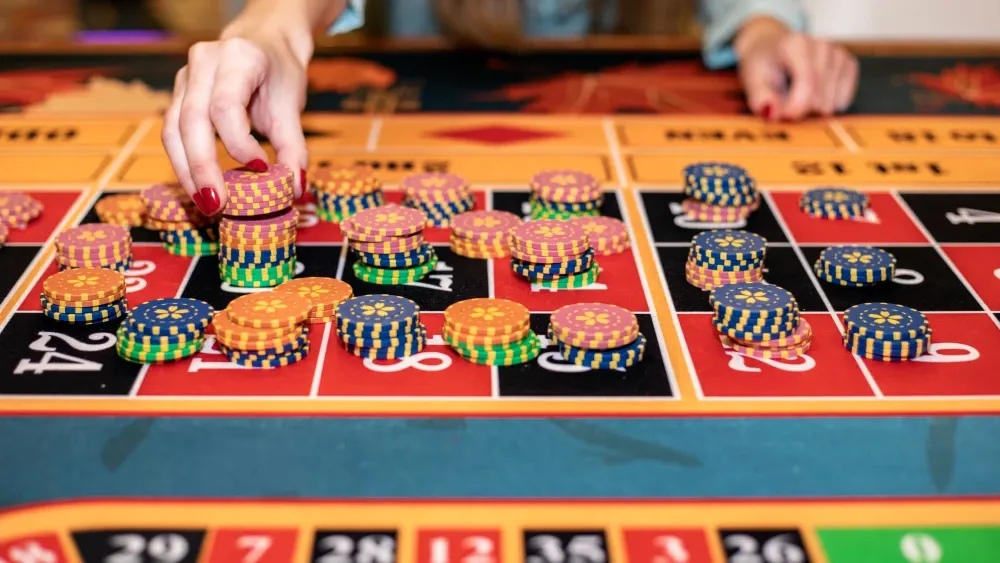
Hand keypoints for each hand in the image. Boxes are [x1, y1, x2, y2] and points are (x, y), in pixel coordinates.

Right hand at [162, 29, 308, 215]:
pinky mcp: (177, 92)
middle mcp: (204, 62)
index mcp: (237, 58)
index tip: (262, 167)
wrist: (264, 41)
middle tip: (216, 205)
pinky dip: (184, 161)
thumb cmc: (278, 72)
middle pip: (191, 120)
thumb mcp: (291, 106)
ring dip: (186, 171)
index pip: (226, 107)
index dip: (239, 144)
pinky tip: (197, 185)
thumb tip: (294, 188)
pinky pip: (172, 131)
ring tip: (205, 203)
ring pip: (173, 129)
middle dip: (202, 168)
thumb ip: (293, 148)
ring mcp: (184, 76)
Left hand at [736, 20, 858, 121]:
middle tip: (785, 102)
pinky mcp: (849, 64)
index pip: (808, 84)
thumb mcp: (753, 81)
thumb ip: (760, 99)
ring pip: (832, 102)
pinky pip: (843, 99)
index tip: (783, 116)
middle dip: (802, 109)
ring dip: (813, 108)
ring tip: (797, 94)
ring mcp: (838, 53)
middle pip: (821, 97)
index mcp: (796, 45)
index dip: (796, 108)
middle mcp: (822, 45)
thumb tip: (773, 113)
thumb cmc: (763, 64)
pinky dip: (827, 104)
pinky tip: (814, 95)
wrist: (773, 47)